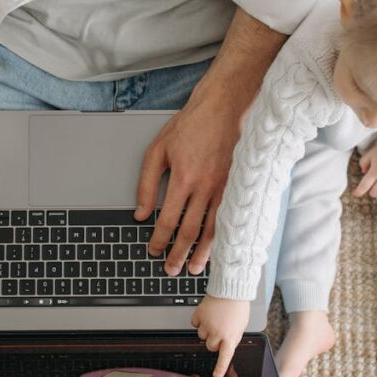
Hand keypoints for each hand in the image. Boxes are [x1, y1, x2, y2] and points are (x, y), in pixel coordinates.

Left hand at [135, 91, 240, 275]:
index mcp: (183, 178)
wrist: (224, 107)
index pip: (167, 220)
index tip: (154, 251)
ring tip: (193, 268)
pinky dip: (221, 237)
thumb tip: (140, 212)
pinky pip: (228, 217)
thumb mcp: (157, 150)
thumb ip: (146, 183)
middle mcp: (204, 186)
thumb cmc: (190, 125)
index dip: (159, 240)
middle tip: (171, 269)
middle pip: (189, 230)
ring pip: (212, 229)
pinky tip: (217, 248)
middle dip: (178, 254)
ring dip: (201, 252)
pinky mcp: (236, 185)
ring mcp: (223, 187)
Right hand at [191, 296, 249, 376]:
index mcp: (230, 336)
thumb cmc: (238, 307)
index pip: (225, 357)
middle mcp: (217, 332)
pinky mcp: (199, 315)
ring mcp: (207, 324)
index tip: (216, 375)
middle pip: (210, 346)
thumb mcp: (241, 326)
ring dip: (207, 330)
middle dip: (214, 341)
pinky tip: (208, 314)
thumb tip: (226, 345)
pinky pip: (195, 323)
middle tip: (220, 330)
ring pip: (201, 335)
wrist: (231, 289)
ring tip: (215, 319)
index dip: (220, 367)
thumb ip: (233, 337)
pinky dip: (200, 320)